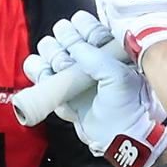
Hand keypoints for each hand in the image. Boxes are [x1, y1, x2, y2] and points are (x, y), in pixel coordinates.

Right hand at [24, 12, 166, 166]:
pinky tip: (49, 79)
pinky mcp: (59, 91)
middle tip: (68, 62)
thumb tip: (72, 43)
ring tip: (61, 72)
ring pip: (47, 53)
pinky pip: (39, 74)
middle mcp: (88, 59)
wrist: (118, 138)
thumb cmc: (127, 107)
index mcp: (107, 50)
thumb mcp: (117, 77)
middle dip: (61, 47)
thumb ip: (94, 58)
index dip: (78, 28)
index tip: (75, 34)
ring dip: (50, 59)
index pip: (87, 27)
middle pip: (62, 37)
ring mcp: (72, 75)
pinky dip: (39, 75)